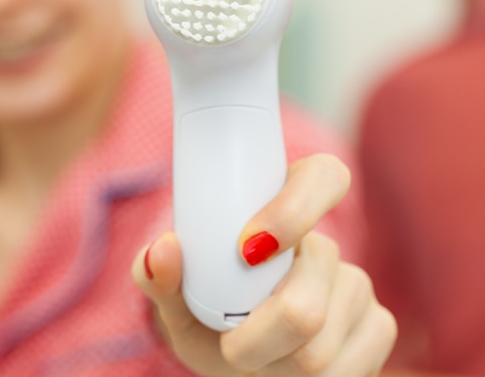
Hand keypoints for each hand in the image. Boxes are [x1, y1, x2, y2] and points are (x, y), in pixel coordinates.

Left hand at [132, 154, 396, 375]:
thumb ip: (157, 275)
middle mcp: (323, 244)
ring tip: (258, 355)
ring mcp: (357, 284)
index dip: (294, 210)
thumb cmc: (206, 318)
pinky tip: (290, 368)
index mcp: (278, 211)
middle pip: (305, 301)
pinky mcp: (378, 325)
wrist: (238, 357)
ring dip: (275, 366)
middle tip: (230, 345)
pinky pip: (348, 369)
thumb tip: (164, 250)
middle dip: (255, 341)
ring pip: (319, 346)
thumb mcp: (175, 300)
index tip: (247, 250)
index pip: (321, 178)